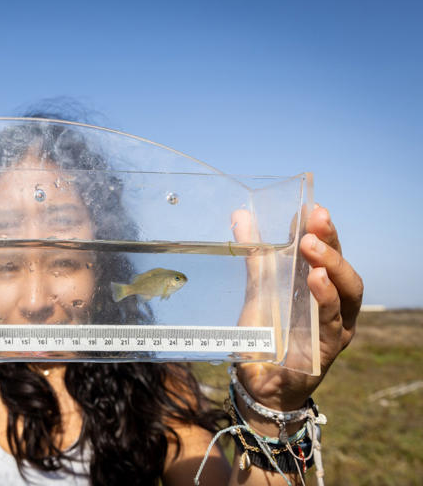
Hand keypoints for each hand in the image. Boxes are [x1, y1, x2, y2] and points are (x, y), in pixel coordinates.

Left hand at [233, 205, 362, 419]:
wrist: (257, 383)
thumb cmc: (266, 336)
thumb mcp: (258, 290)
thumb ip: (254, 255)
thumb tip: (241, 214)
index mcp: (321, 290)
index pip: (328, 253)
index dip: (323, 230)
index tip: (310, 206)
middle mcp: (335, 307)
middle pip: (343, 268)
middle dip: (331, 241)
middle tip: (315, 219)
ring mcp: (334, 329)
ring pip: (347, 293)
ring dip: (331, 266)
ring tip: (312, 246)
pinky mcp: (326, 351)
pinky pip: (333, 323)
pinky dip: (326, 299)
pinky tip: (316, 279)